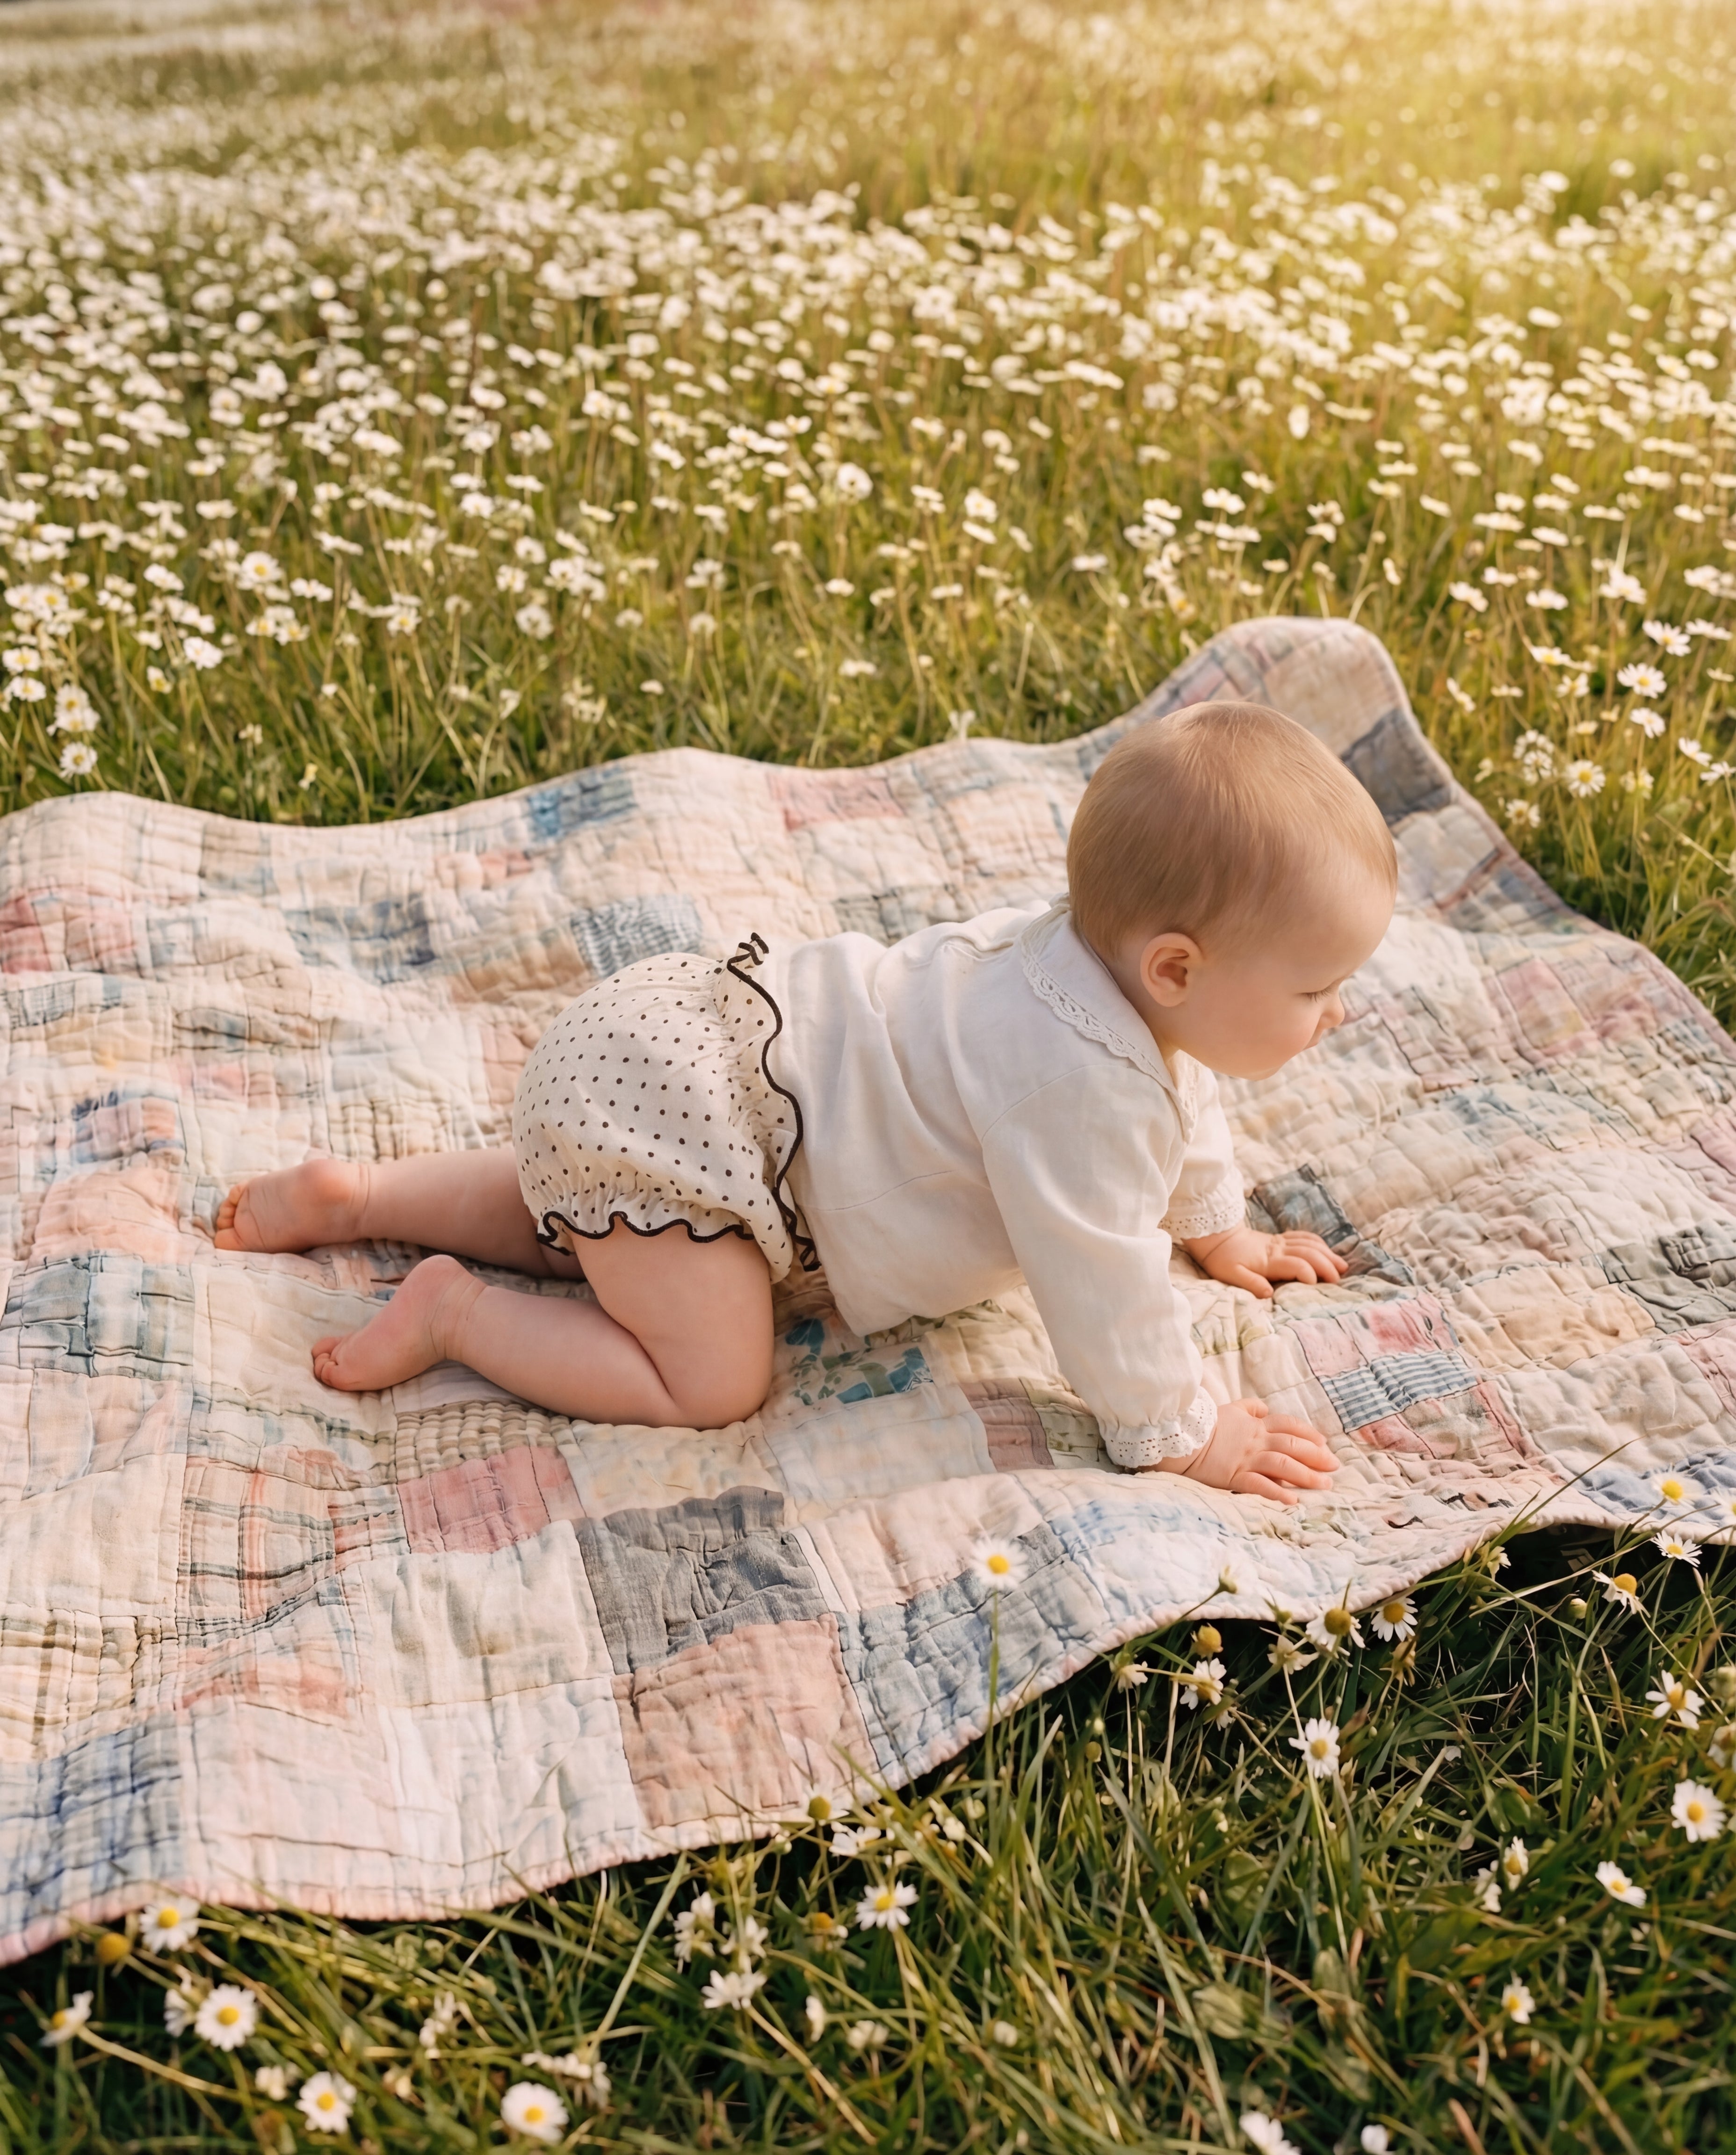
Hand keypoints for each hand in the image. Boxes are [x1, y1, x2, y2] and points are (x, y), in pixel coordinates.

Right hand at [1158, 1396, 1336, 1505]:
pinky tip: (1293, 1501)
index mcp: (1254, 1425)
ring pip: (1282, 1465)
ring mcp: (1245, 1458)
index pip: (1288, 1425)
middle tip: (1334, 1467)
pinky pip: (1259, 1485)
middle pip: (1292, 1446)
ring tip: (1324, 1485)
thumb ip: (1249, 1408)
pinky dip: (1277, 1493)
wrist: (1179, 1437)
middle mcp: (1255, 1440)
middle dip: (1316, 1456)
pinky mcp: (1233, 1476)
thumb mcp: (1228, 1408)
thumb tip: (1265, 1409)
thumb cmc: (1203, 1424)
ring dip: (1305, 1475)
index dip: (1308, 1433)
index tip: (1324, 1443)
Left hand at [1183, 1226, 1346, 1298]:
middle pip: (1309, 1253)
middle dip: (1326, 1265)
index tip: (1316, 1285)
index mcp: (1268, 1260)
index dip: (1308, 1273)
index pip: (1296, 1264)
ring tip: (1342, 1266)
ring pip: (1310, 1244)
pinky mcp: (1279, 1239)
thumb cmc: (1222, 1260)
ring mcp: (1280, 1242)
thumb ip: (1251, 1283)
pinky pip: (1303, 1237)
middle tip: (1338, 1280)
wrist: (1217, 1237)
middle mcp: (1278, 1249)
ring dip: (1327, 1254)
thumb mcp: (1231, 1275)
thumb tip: (1269, 1294)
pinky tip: (1327, 1251)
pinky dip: (1318, 1243)